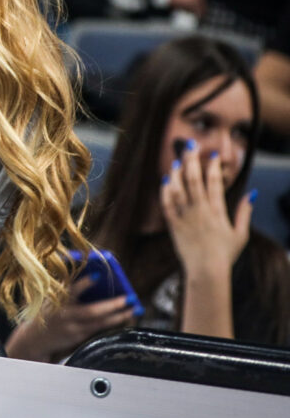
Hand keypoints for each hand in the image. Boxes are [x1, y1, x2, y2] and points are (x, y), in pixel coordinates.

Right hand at [5, 276, 133, 361]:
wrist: (34, 339)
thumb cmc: (47, 311)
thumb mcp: (50, 297)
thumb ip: (67, 287)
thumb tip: (94, 275)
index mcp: (56, 300)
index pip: (70, 290)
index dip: (84, 284)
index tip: (97, 276)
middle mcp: (64, 315)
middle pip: (91, 311)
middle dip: (111, 304)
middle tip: (128, 297)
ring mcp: (71, 328)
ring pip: (98, 323)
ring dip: (117, 316)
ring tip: (133, 308)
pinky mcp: (76, 337)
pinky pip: (98, 329)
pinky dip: (111, 322)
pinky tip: (122, 317)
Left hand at [161, 143, 251, 275]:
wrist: (206, 271)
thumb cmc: (225, 254)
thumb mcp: (241, 234)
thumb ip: (244, 212)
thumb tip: (251, 194)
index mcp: (217, 211)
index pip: (214, 182)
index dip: (213, 166)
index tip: (213, 154)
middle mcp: (200, 210)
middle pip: (194, 179)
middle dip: (192, 161)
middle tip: (190, 146)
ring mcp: (185, 217)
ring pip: (178, 189)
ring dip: (176, 173)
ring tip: (176, 162)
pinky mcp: (173, 225)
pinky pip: (167, 204)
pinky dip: (165, 191)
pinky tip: (165, 181)